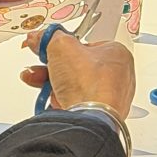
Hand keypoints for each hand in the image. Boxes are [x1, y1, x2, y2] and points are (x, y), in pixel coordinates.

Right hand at [20, 29, 134, 120]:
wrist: (89, 119)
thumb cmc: (88, 83)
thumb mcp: (62, 46)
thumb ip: (50, 38)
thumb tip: (41, 37)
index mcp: (118, 54)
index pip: (88, 44)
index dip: (66, 46)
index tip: (51, 46)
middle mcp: (118, 77)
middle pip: (79, 66)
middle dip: (54, 66)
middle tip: (42, 64)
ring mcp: (110, 98)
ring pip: (76, 86)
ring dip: (53, 82)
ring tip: (38, 80)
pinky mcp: (100, 115)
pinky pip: (77, 103)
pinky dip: (62, 100)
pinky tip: (52, 99)